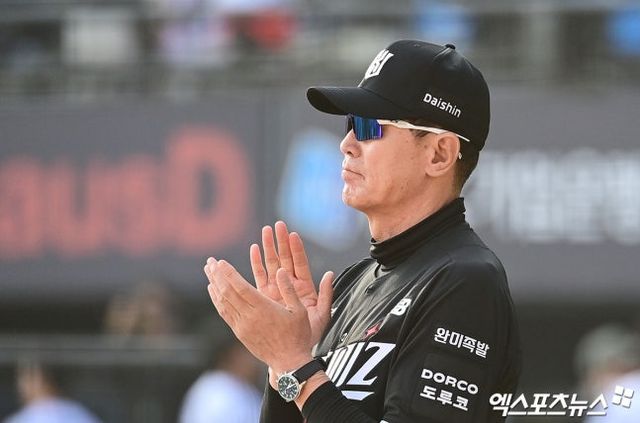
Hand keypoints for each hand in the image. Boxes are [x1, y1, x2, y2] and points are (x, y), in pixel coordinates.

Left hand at [205, 258, 314, 373]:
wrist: (289, 363)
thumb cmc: (297, 336)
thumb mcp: (299, 311)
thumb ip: (289, 289)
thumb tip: (281, 270)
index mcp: (263, 309)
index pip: (240, 287)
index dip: (228, 273)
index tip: (220, 262)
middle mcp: (249, 317)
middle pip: (227, 292)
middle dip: (217, 275)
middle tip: (209, 261)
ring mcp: (242, 326)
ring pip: (223, 302)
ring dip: (214, 285)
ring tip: (208, 271)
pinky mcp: (240, 333)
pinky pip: (224, 313)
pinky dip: (216, 300)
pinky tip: (213, 290)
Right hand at [250, 221, 333, 344]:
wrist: (293, 352)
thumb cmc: (309, 336)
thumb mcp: (322, 315)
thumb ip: (326, 294)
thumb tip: (329, 274)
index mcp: (304, 289)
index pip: (300, 264)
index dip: (297, 249)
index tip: (292, 234)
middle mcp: (290, 286)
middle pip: (285, 259)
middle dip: (280, 242)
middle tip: (276, 225)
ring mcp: (277, 290)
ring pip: (272, 265)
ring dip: (268, 248)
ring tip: (264, 231)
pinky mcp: (265, 296)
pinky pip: (260, 277)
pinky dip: (257, 263)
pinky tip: (254, 250)